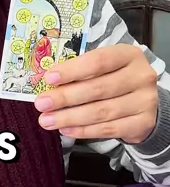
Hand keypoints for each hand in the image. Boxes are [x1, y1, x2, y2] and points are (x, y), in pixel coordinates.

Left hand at [35, 44, 157, 142]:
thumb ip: (81, 73)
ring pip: (101, 111)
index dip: (72, 70)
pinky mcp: (143, 123)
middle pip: (98, 88)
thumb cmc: (115, 80)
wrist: (143, 103)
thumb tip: (48, 84)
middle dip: (65, 97)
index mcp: (129, 55)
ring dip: (70, 117)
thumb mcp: (103, 69)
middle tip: (41, 104)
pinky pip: (108, 129)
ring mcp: (145, 101)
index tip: (49, 79)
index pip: (98, 61)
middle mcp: (141, 76)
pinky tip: (66, 129)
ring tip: (47, 120)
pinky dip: (84, 131)